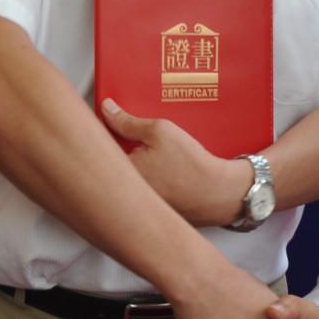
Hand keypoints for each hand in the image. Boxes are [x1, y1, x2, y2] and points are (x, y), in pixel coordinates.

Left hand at [105, 99, 251, 226]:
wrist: (218, 193)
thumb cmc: (192, 166)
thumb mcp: (160, 131)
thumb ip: (129, 121)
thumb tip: (108, 110)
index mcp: (122, 173)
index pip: (99, 148)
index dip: (104, 133)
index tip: (109, 122)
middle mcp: (126, 192)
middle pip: (112, 164)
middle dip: (119, 149)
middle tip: (134, 139)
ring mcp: (138, 202)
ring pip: (127, 176)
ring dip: (135, 163)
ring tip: (154, 154)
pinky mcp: (152, 208)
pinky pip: (142, 187)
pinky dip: (149, 177)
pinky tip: (164, 170)